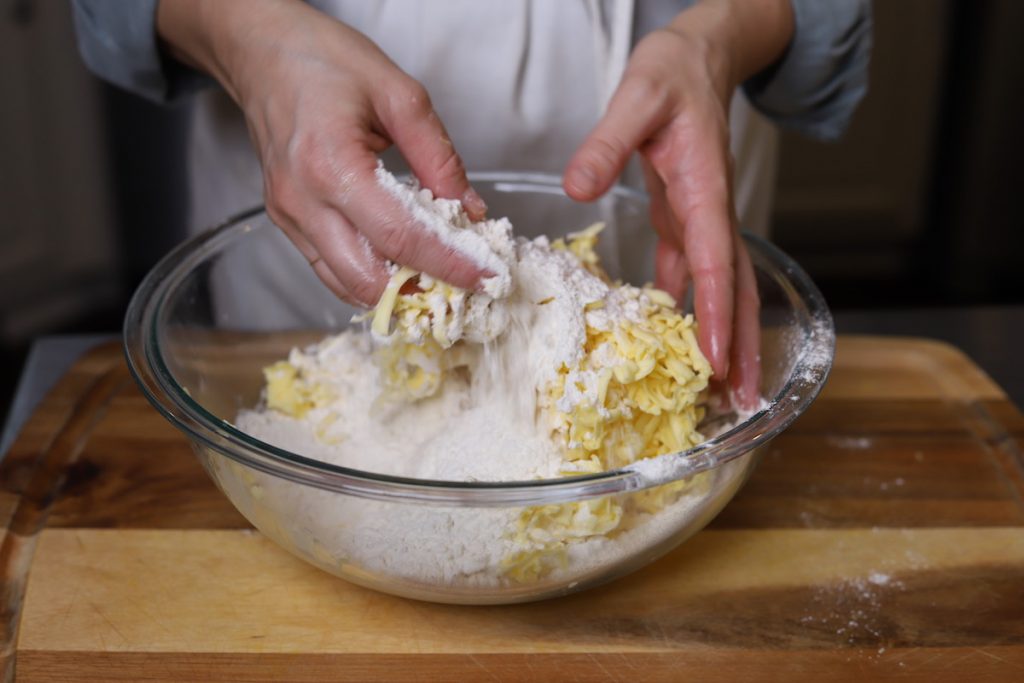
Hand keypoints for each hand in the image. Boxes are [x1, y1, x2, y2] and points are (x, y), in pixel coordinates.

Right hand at [157, 0, 488, 305]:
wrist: (263, 54)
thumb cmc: (324, 62)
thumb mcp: (399, 94)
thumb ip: (439, 157)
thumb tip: (469, 210)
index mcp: (331, 163)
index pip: (398, 236)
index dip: (448, 264)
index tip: (485, 277)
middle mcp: (303, 200)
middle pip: (368, 278)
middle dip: (421, 290)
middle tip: (464, 283)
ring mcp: (289, 216)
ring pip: (346, 284)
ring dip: (394, 291)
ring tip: (436, 277)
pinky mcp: (286, 222)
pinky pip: (330, 269)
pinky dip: (369, 277)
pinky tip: (400, 264)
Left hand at [563, 0, 792, 408]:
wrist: (697, 57)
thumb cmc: (671, 73)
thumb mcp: (635, 97)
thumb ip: (607, 142)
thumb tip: (577, 188)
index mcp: (704, 187)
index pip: (713, 259)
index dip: (715, 312)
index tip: (715, 359)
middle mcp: (711, 210)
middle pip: (734, 288)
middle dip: (740, 346)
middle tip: (742, 402)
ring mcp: (701, 217)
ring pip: (721, 286)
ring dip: (725, 336)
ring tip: (724, 390)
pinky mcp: (685, 216)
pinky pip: (694, 270)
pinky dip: (691, 306)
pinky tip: (678, 337)